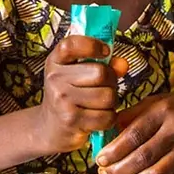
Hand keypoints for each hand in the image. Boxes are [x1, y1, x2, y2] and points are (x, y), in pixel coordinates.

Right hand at [37, 35, 126, 153]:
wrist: (49, 129)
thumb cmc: (69, 97)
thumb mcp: (78, 75)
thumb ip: (103, 65)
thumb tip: (123, 65)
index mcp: (55, 62)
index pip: (71, 45)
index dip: (93, 45)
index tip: (105, 51)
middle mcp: (55, 78)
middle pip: (100, 72)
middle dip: (111, 82)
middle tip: (105, 88)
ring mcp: (62, 99)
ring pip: (107, 96)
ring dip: (111, 102)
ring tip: (101, 104)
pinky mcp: (71, 119)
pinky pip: (106, 116)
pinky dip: (108, 119)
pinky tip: (98, 118)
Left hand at [95, 90, 173, 173]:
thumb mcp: (155, 102)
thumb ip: (131, 116)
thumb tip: (106, 136)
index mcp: (163, 111)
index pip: (134, 134)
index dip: (114, 150)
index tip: (99, 158)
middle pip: (144, 156)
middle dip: (120, 169)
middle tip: (105, 172)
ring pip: (157, 173)